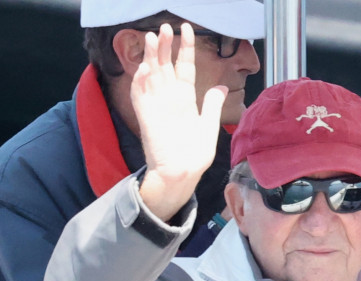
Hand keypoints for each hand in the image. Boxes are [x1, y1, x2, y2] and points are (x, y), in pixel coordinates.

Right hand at [132, 23, 227, 221]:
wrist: (183, 174)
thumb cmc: (195, 154)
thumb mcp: (209, 125)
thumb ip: (213, 104)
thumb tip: (221, 85)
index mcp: (185, 99)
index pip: (184, 67)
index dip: (185, 49)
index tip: (188, 30)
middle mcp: (169, 99)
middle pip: (165, 65)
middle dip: (165, 46)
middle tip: (166, 27)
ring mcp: (156, 106)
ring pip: (151, 74)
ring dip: (150, 56)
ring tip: (152, 36)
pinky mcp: (146, 116)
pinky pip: (140, 94)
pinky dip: (141, 79)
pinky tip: (145, 66)